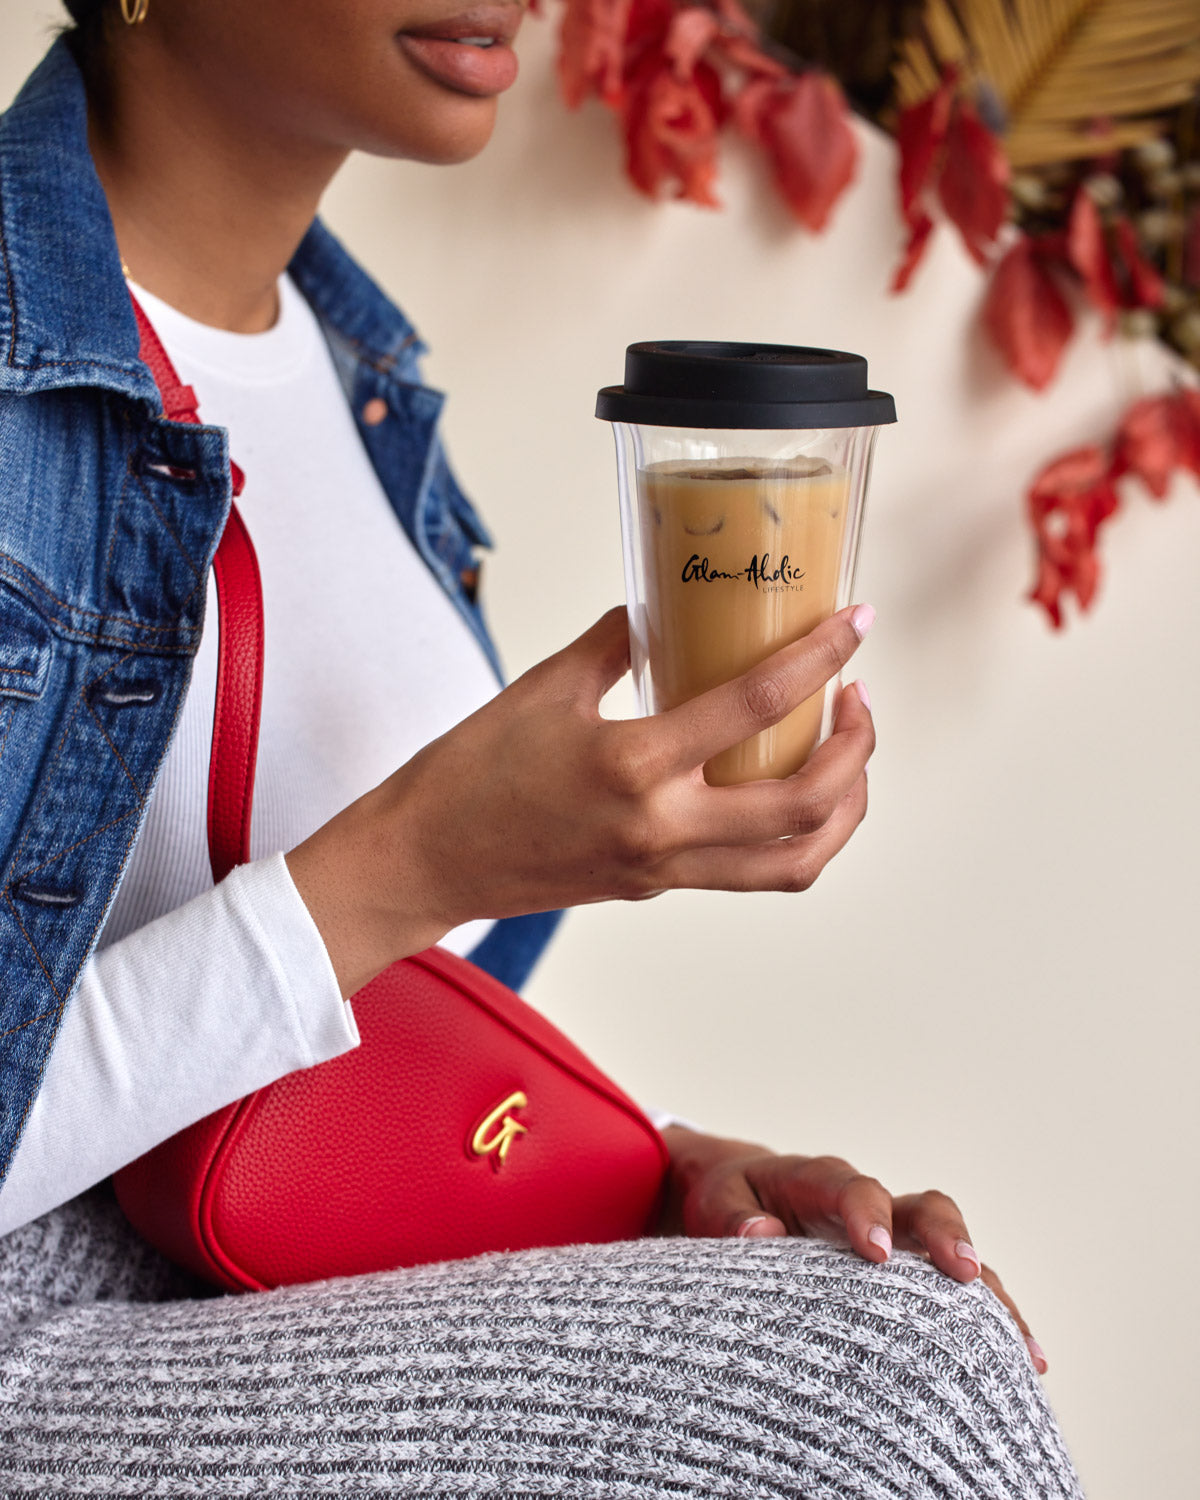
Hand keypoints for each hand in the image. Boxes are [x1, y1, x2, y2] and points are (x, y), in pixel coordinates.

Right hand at [287, 603, 874, 993]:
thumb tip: (665, 608)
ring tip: (843, 755)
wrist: (425, 861)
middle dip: (858, 750)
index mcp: (634, 765)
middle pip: (807, 805)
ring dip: (843, 810)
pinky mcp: (657, 885)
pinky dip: (791, 833)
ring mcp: (665, 867)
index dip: (821, 656)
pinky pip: (749, 870)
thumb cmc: (469, 773)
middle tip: (859, 698)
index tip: (857, 622)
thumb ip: (617, 642)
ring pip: (796, 862)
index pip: (756, 704)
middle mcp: (662, 828)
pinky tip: (783, 787)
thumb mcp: (544, 688)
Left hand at [658, 1126, 1048, 1374]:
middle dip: (946, 1238)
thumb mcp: (716, 1200)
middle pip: (924, 1208)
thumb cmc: (730, 1200)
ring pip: (956, 1253)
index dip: (867, 1214)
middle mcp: (874, 1202)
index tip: (875, 1252)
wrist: (745, 1194)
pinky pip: (960, 1291)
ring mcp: (901, 1234)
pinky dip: (992, 1321)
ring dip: (990, 1292)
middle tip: (963, 1275)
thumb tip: (758, 1235)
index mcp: (820, 1180)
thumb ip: (732, 1217)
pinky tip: (1024, 1364)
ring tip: (1022, 1348)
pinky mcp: (913, 1270)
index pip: (850, 1187)